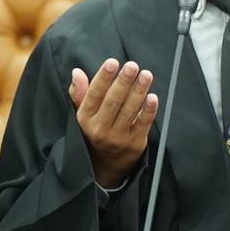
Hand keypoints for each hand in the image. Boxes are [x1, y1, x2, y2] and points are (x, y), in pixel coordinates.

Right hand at [69, 58, 156, 188]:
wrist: (104, 167)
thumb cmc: (94, 132)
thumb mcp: (82, 115)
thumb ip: (80, 93)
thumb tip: (77, 72)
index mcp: (85, 119)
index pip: (94, 95)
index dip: (103, 78)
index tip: (112, 62)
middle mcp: (100, 129)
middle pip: (113, 102)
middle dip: (123, 82)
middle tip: (132, 65)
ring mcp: (118, 138)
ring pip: (129, 111)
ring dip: (138, 91)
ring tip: (146, 75)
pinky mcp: (134, 144)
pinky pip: (143, 124)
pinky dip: (148, 111)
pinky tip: (152, 97)